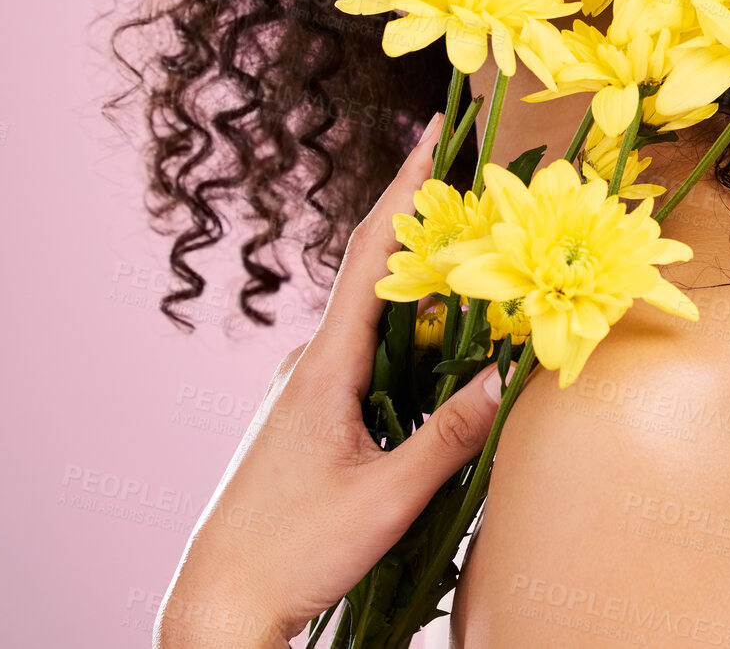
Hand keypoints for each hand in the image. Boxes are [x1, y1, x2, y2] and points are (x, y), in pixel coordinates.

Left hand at [154, 114, 506, 646]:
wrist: (218, 604)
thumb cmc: (292, 552)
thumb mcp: (386, 498)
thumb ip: (450, 435)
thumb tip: (511, 375)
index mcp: (325, 363)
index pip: (370, 251)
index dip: (404, 185)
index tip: (433, 129)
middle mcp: (312, 359)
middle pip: (377, 271)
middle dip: (428, 225)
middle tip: (484, 195)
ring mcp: (308, 384)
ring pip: (376, 317)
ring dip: (424, 289)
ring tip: (478, 273)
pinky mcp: (311, 411)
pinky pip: (367, 351)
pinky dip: (408, 334)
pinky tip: (442, 354)